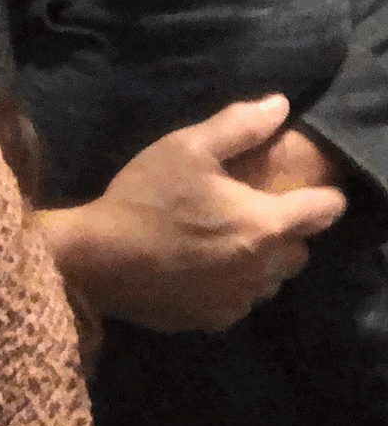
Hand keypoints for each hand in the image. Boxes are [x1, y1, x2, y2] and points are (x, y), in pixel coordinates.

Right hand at [37, 95, 345, 331]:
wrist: (100, 258)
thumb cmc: (146, 196)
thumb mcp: (186, 147)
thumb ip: (238, 126)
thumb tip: (279, 105)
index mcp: (264, 223)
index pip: (324, 211)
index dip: (321, 197)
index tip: (304, 190)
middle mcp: (264, 268)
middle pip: (300, 250)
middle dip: (286, 231)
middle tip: (250, 211)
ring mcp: (242, 301)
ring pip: (273, 279)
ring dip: (261, 260)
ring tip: (226, 240)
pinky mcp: (217, 320)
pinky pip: (243, 300)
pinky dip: (233, 283)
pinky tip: (200, 265)